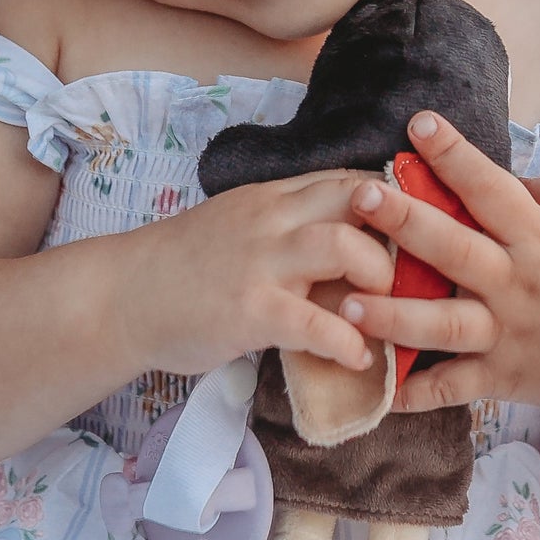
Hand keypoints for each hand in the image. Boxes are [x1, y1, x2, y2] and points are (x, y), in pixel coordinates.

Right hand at [133, 172, 394, 377]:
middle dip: (398, 233)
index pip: (350, 179)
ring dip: (379, 279)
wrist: (121, 296)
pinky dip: (347, 343)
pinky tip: (359, 359)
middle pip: (359, 199)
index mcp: (273, 196)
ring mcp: (261, 262)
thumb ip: (287, 223)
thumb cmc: (184, 265)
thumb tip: (347, 236)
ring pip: (343, 246)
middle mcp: (272, 219)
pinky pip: (314, 322)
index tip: (418, 230)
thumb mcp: (239, 224)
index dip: (394, 202)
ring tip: (384, 311)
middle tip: (412, 273)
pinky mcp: (250, 310)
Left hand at [340, 113, 539, 417]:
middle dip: (406, 221)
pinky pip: (454, 388)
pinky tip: (378, 389)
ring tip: (348, 302)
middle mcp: (520, 286)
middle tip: (362, 196)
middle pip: (454, 249)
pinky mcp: (507, 380)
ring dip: (393, 314)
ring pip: (442, 325)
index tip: (418, 123)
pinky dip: (417, 393)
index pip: (492, 188)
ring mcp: (510, 336)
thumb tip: (512, 177)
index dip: (454, 153)